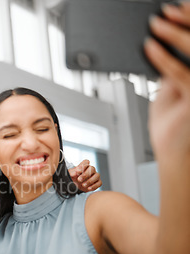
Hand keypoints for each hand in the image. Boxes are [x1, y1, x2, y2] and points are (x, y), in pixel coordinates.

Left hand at [68, 159, 101, 191]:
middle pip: (92, 168)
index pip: (86, 162)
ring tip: (83, 185)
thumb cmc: (73, 179)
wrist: (75, 187)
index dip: (82, 165)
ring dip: (90, 181)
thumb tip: (75, 172)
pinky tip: (88, 188)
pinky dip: (94, 186)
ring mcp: (95, 176)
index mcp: (83, 166)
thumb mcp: (69, 175)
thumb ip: (71, 173)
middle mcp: (90, 170)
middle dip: (85, 174)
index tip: (77, 171)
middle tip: (79, 179)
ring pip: (97, 175)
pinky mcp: (97, 182)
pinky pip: (99, 183)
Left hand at [145, 2, 189, 155]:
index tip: (178, 7)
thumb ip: (173, 68)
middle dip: (189, 21)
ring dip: (175, 34)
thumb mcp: (172, 89)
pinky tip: (149, 47)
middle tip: (167, 10)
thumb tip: (162, 42)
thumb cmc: (174, 126)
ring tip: (156, 24)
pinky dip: (164, 57)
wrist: (174, 155)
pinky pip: (181, 72)